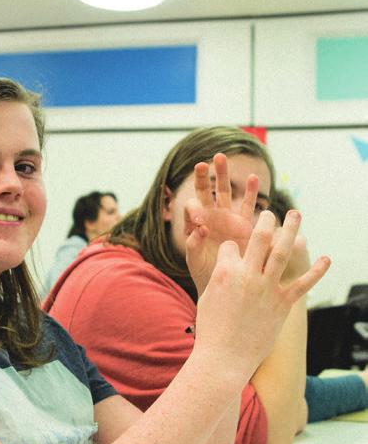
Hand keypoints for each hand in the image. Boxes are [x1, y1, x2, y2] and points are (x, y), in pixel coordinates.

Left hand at [185, 153, 258, 294]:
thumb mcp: (195, 261)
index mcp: (195, 225)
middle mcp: (210, 217)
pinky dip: (250, 192)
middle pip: (206, 192)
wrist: (225, 285)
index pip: (192, 207)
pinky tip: (252, 178)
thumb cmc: (205, 275)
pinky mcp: (244, 224)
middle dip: (204, 178)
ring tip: (221, 158)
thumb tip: (199, 229)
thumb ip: (193, 245)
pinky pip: (247, 205)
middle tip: (202, 164)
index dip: (195, 209)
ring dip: (223, 175)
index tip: (200, 221)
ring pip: (225, 192)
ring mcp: (227, 218)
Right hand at [194, 210, 329, 383]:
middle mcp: (246, 276)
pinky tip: (326, 259)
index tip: (234, 252)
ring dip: (291, 230)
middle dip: (265, 221)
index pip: (232, 246)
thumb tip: (228, 266)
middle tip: (270, 213)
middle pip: (259, 238)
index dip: (232, 247)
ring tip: (296, 214)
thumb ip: (220, 278)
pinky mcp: (281, 304)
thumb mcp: (207, 297)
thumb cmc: (212, 330)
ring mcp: (266, 289)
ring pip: (282, 252)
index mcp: (224, 272)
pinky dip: (316, 271)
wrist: (223, 358)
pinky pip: (302, 284)